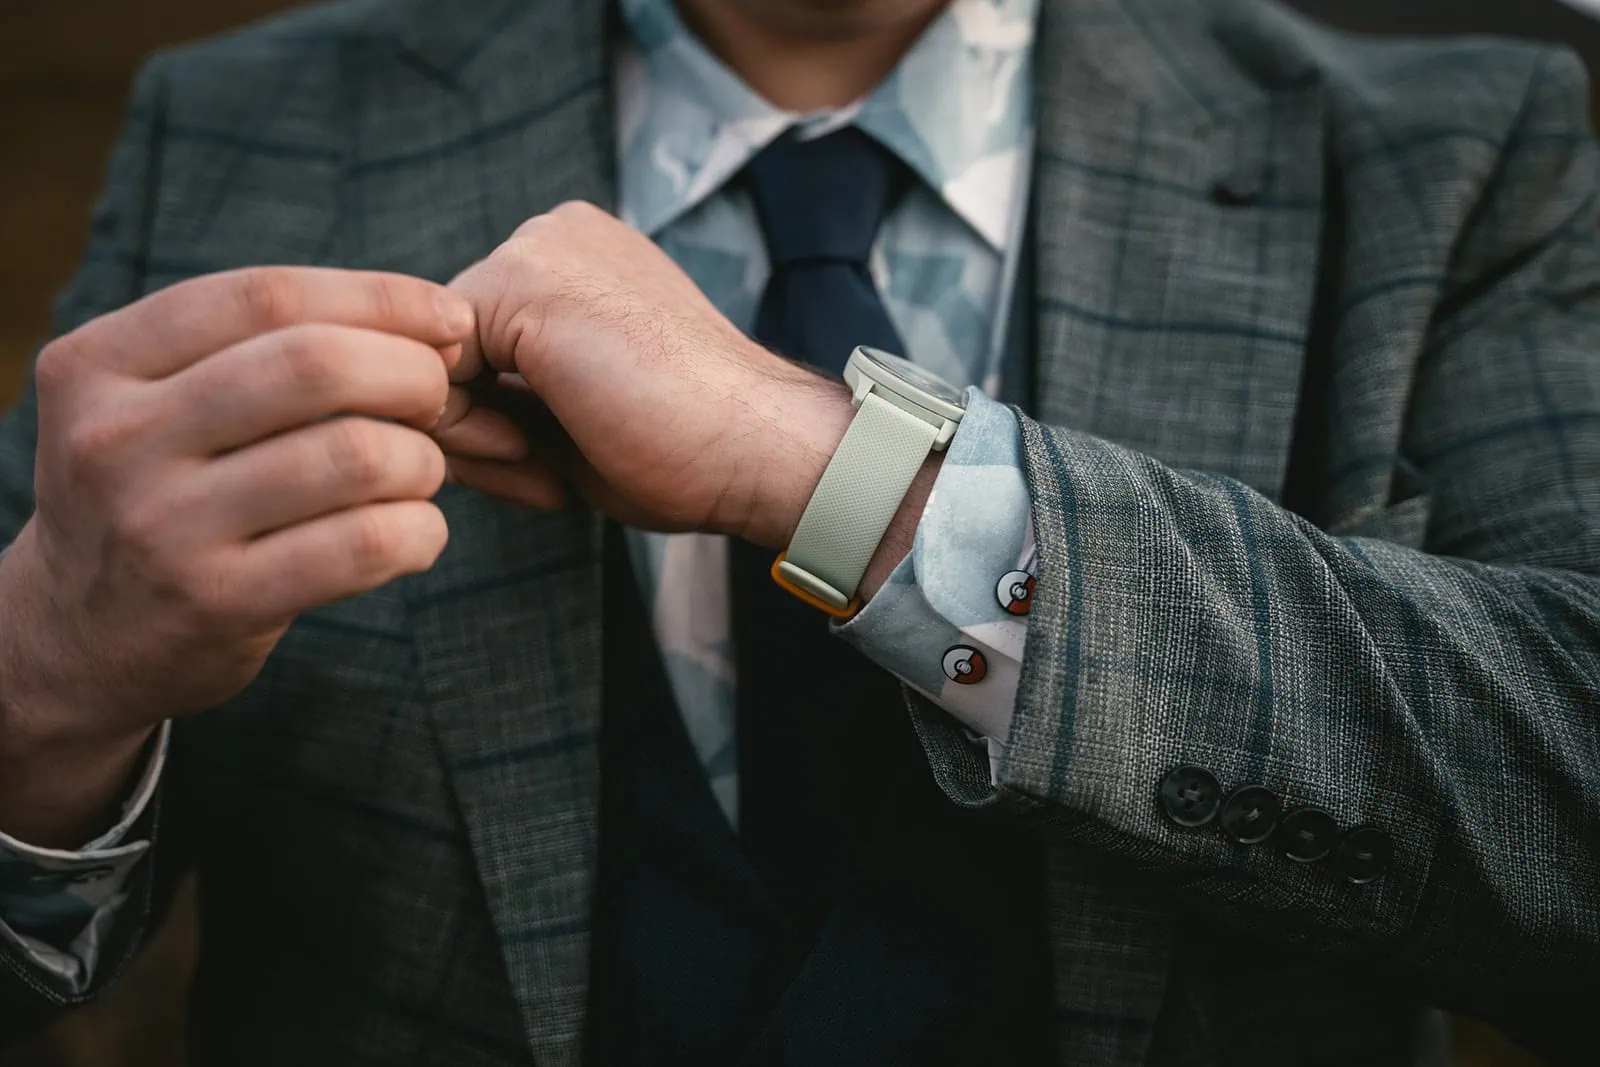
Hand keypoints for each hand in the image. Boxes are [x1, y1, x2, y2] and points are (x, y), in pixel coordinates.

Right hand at [0, 267, 469, 756]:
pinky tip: (416, 532)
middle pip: (315, 365)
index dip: (382, 298)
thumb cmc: (160, 492)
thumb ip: (260, 350)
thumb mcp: (156, 401)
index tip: (451, 320)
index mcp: (99, 362)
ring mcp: (162, 526)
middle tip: (438, 400)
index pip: (266, 298)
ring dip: (421, 459)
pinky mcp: (216, 602)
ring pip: (352, 455)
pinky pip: (363, 544)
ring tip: (420, 472)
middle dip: (412, 372)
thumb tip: (435, 324)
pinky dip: (420, 530)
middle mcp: (117, 438)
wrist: (77, 636)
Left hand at [436, 201, 857, 548]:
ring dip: (471, 433)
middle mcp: (553, 233)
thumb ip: (508, 395)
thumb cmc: (688, 448)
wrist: (757, 447)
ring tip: (546, 473)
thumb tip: (422, 416)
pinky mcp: (523, 283)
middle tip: (542, 480)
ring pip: (433, 358)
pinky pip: (436, 371)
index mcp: (576, 256)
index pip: (477, 338)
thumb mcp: (577, 412)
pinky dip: (468, 431)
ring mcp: (537, 248)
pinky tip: (539, 457)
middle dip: (475, 424)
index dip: (489, 419)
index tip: (542, 473)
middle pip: (448, 344)